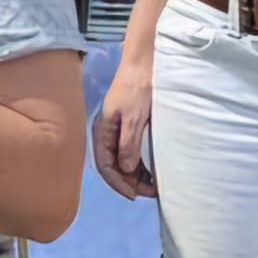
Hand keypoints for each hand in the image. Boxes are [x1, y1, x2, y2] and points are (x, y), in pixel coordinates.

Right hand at [93, 55, 155, 199]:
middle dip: (130, 181)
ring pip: (124, 159)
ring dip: (137, 174)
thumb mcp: (133, 118)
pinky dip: (141, 162)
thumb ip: (128, 144)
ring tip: (154, 185)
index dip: (119, 183)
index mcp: (103, 131)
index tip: (135, 194)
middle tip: (150, 192)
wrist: (145, 62)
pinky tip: (154, 169)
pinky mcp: (132, 124)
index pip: (105, 166)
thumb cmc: (137, 87)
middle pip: (114, 165)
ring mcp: (120, 129)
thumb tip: (125, 169)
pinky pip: (133, 150)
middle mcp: (109, 133)